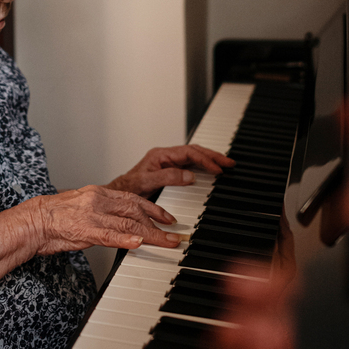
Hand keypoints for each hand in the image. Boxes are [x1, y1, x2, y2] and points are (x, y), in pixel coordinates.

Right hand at [23, 185, 181, 254]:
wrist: (32, 220)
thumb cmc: (54, 217)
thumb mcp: (83, 207)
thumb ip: (103, 211)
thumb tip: (120, 221)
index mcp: (99, 193)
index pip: (133, 198)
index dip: (154, 208)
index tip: (167, 218)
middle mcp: (99, 200)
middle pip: (136, 209)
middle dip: (159, 222)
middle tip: (175, 233)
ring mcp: (93, 215)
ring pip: (129, 223)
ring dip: (152, 235)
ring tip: (168, 242)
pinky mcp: (85, 230)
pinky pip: (110, 235)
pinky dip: (127, 240)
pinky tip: (139, 244)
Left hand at [106, 144, 234, 196]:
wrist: (119, 196)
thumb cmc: (128, 188)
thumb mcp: (146, 182)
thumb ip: (167, 177)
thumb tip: (190, 176)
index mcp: (161, 155)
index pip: (188, 153)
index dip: (204, 159)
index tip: (217, 169)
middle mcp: (166, 157)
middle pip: (194, 152)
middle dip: (213, 156)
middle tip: (229, 162)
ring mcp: (168, 164)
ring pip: (194, 158)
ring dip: (210, 160)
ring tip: (225, 165)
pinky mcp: (170, 173)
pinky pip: (191, 166)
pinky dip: (203, 167)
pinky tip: (211, 171)